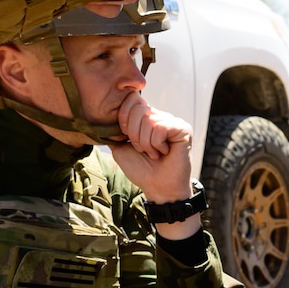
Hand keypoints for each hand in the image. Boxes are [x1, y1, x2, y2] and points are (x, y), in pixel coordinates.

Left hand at [109, 97, 199, 236]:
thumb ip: (113, 131)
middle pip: (138, 109)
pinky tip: (164, 152)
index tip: (128, 139)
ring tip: (154, 154)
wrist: (158, 188)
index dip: (124, 119)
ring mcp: (173, 121)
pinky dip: (156, 145)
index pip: (132, 99)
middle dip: (134, 135)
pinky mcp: (183, 129)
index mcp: (147, 118)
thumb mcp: (120, 148)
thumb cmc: (141, 170)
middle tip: (143, 150)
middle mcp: (161, 116)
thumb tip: (104, 119)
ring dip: (146, 143)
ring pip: (148, 120)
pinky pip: (160, 128)